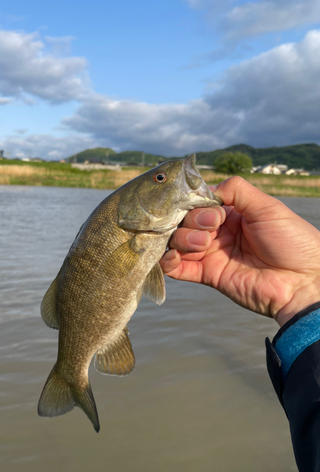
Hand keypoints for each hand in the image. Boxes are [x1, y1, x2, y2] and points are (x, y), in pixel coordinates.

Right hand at [160, 176, 319, 325]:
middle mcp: (218, 233)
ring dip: (183, 238)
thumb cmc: (292, 242)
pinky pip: (177, 268)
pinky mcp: (208, 276)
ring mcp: (212, 254)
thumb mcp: (267, 206)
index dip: (197, 203)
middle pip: (185, 220)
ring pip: (178, 241)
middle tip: (213, 226)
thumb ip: (236, 190)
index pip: (200, 203)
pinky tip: (172, 255)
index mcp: (232, 214)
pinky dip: (168, 261)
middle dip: (192, 221)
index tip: (209, 208)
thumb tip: (207, 188)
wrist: (303, 282)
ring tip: (204, 244)